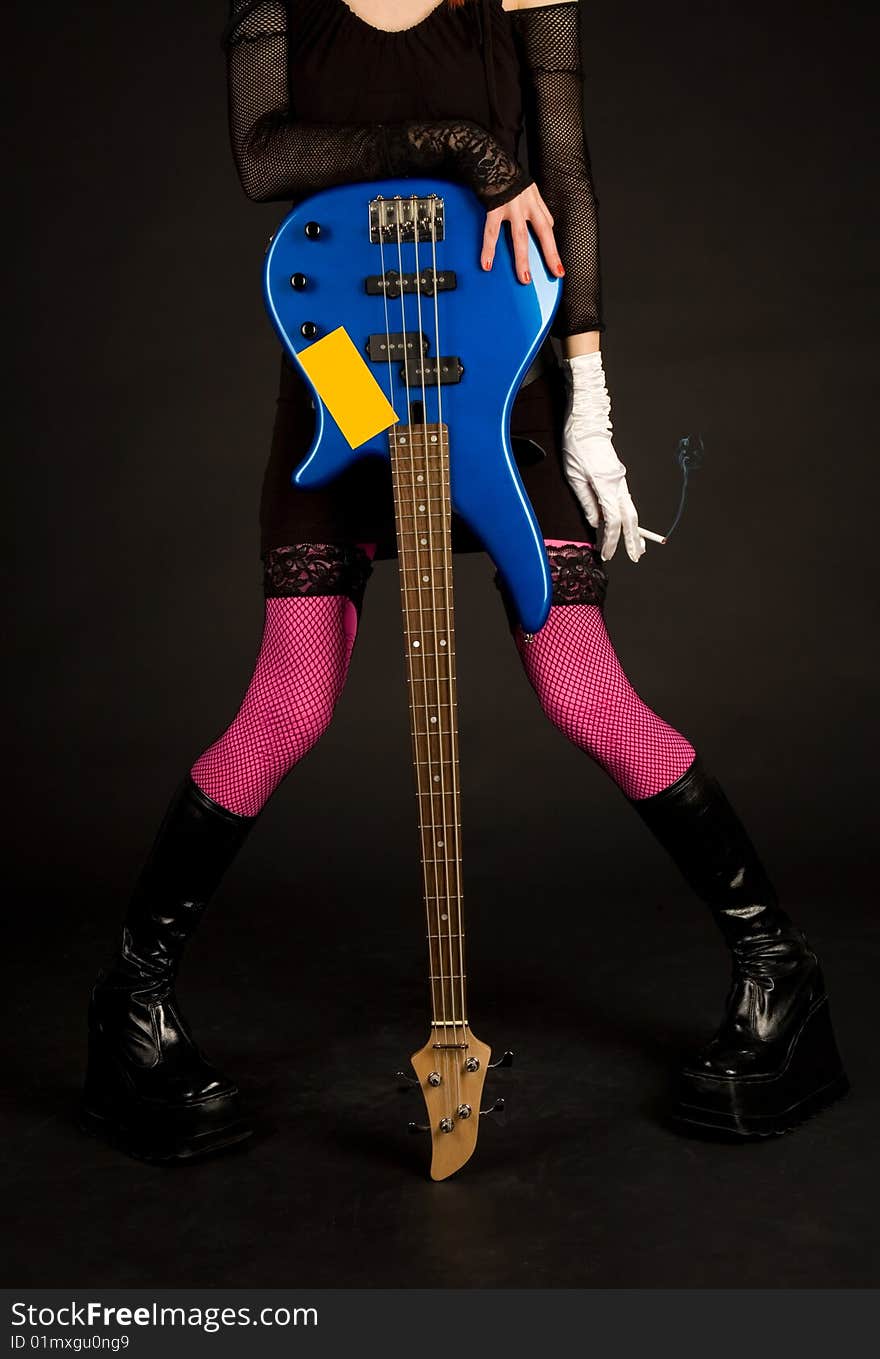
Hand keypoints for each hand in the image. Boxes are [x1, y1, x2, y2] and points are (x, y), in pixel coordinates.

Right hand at [481, 182, 565, 284]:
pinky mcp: (494, 208)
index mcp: (535, 203)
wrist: (491, 159)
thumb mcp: (530, 189)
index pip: (548, 228)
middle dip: (550, 255)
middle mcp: (526, 206)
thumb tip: (548, 224)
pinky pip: (491, 232)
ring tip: (524, 277)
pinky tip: (487, 263)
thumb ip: (538, 208)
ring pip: (520, 237)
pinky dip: (489, 249)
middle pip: (542, 233)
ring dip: (522, 259)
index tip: (557, 266)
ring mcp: (511, 208)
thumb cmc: (508, 176)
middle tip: (554, 273)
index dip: (553, 248)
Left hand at [561, 352, 645, 562]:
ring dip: (635, 530)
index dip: (611, 541)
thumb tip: (595, 522)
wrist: (587, 420)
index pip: (613, 521)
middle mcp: (619, 483)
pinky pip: (625, 500)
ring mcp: (620, 479)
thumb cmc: (576, 445)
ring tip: (639, 546)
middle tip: (637, 557)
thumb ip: (586, 502)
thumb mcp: (573, 476)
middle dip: (634, 540)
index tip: (607, 554)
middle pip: (631, 518)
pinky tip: (626, 525)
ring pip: (632, 509)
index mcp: (607, 486)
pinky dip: (627, 516)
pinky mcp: (617, 475)